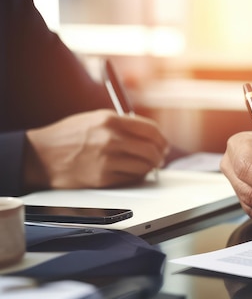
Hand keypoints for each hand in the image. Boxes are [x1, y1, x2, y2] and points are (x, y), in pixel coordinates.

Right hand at [23, 109, 168, 189]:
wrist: (41, 156)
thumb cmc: (67, 137)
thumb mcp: (95, 119)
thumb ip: (122, 124)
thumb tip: (149, 135)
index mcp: (110, 120)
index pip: (150, 130)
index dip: (161, 139)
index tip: (162, 144)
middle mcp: (110, 138)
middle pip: (152, 149)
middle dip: (159, 155)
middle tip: (159, 158)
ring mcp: (107, 159)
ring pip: (145, 166)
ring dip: (149, 167)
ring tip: (146, 166)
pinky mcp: (103, 178)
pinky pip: (132, 178)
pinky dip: (136, 176)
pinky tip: (132, 172)